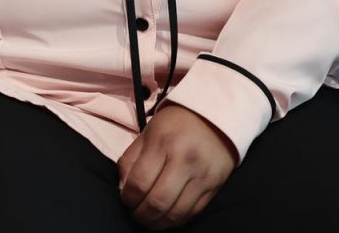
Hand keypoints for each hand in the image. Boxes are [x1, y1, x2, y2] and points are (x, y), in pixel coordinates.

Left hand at [117, 104, 235, 228]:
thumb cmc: (176, 124)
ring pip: (177, 212)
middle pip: (158, 202)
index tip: (125, 200)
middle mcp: (184, 161)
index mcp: (163, 144)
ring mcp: (202, 176)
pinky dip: (176, 220)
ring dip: (158, 223)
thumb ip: (131, 160)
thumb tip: (122, 188)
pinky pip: (193, 212)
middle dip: (141, 215)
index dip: (128, 198)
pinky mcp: (215, 187)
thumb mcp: (147, 133)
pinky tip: (166, 218)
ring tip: (149, 220)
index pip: (139, 182)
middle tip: (135, 214)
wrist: (216, 116)